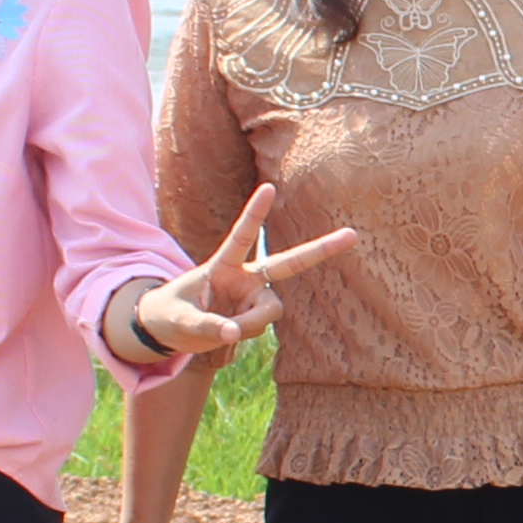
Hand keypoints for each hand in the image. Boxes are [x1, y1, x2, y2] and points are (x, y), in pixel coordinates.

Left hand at [126, 181, 362, 359]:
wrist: (170, 329)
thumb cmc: (170, 314)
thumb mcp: (179, 319)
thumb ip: (206, 325)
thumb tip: (235, 333)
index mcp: (222, 264)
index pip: (241, 236)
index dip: (255, 213)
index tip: (269, 188)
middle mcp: (245, 277)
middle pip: (288, 263)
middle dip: (320, 250)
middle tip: (352, 235)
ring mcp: (253, 296)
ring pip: (269, 311)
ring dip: (250, 324)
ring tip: (223, 330)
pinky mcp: (255, 315)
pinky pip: (258, 328)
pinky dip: (243, 333)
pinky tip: (226, 332)